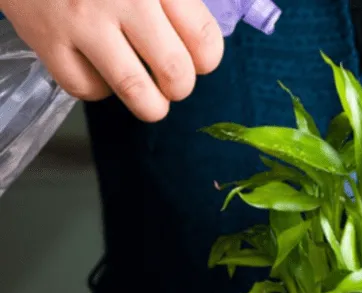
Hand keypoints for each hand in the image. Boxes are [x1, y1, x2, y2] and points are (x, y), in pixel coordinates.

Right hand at [1, 0, 222, 121]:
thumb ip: (176, 2)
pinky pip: (86, 87)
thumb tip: (200, 45)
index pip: (203, 38)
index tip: (200, 61)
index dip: (208, 60)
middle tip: (175, 84)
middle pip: (174, 70)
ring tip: (153, 102)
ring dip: (151, 106)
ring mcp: (82, 22)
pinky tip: (103, 74)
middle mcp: (123, 0)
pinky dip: (100, 90)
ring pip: (133, 88)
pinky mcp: (47, 40)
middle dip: (181, 87)